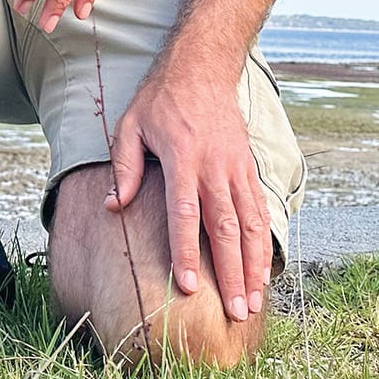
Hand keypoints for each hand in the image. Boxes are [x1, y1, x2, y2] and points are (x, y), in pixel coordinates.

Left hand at [105, 56, 269, 322]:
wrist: (203, 66)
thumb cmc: (160, 98)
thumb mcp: (131, 124)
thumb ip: (125, 166)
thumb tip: (115, 207)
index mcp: (181, 157)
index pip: (185, 214)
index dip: (186, 252)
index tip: (190, 286)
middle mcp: (214, 166)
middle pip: (225, 228)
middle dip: (231, 273)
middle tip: (236, 312)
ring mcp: (236, 167)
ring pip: (250, 224)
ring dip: (253, 265)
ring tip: (254, 302)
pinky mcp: (248, 167)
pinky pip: (259, 210)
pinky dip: (263, 243)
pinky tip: (263, 270)